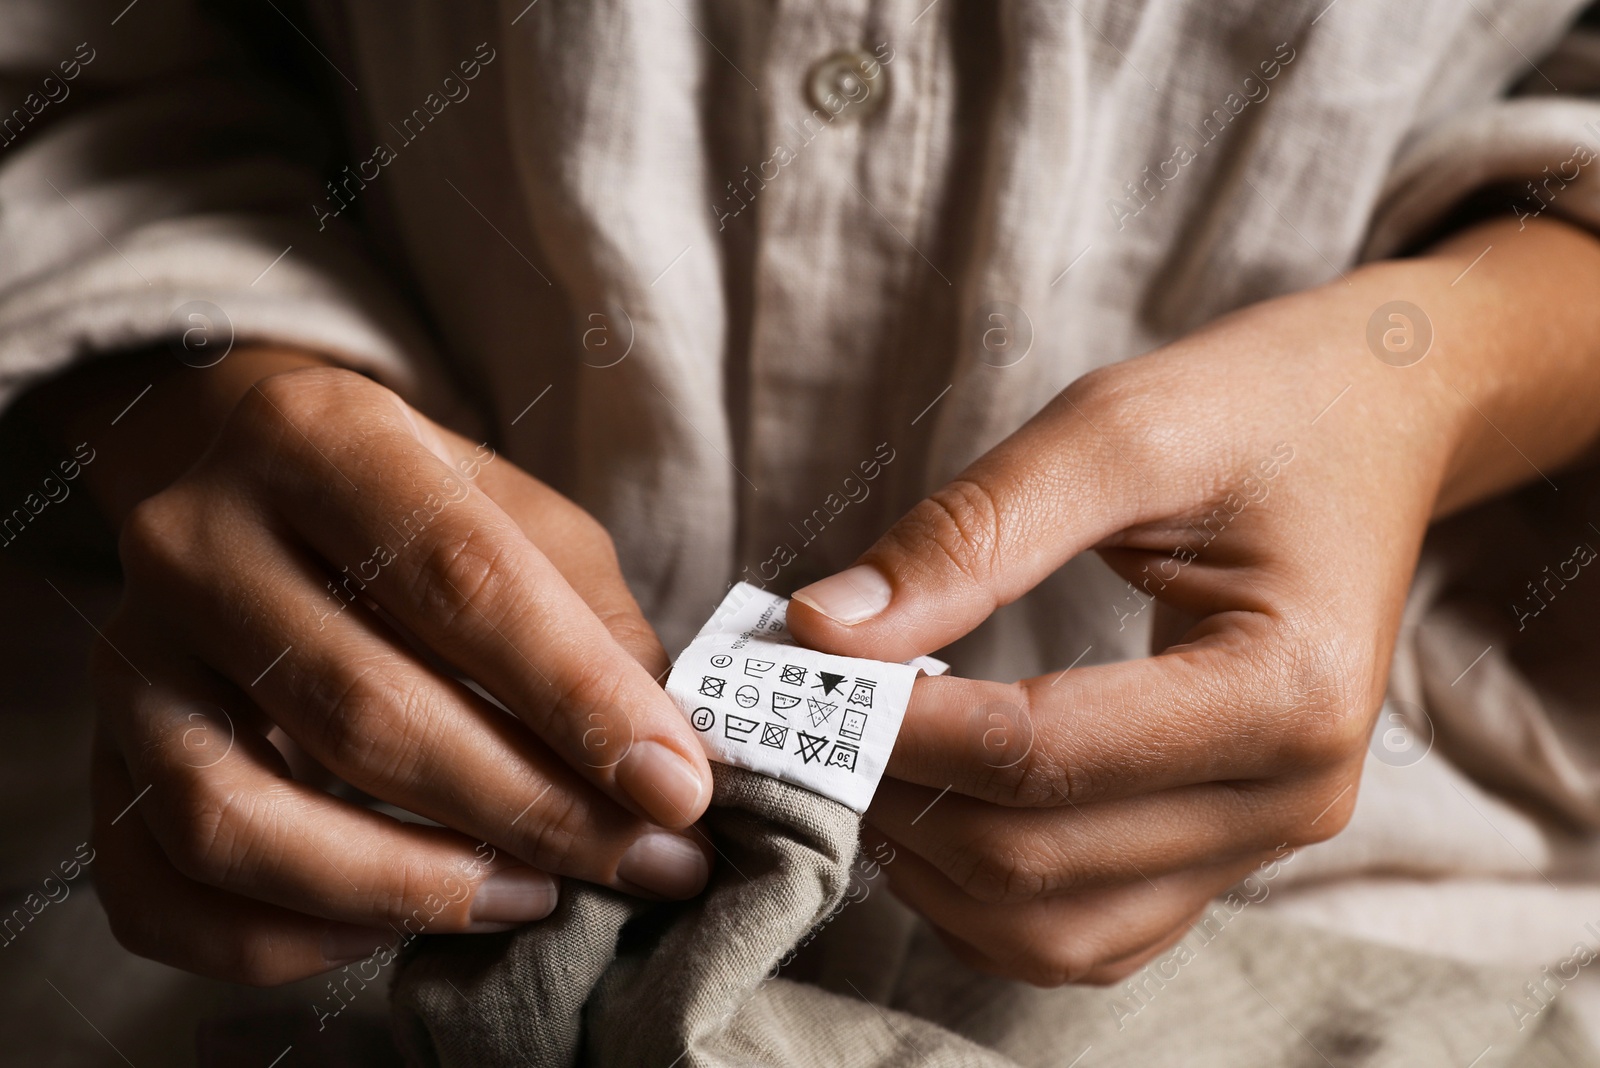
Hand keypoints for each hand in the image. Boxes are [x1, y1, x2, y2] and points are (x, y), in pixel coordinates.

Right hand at [62, 351, 712, 983]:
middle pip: (363, 708)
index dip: (578, 697)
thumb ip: (595, 628)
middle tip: (646, 861)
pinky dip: (286, 940)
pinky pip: (162, 892)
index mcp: (321, 438)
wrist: (253, 481)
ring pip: (241, 818)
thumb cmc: (418, 511)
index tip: (677, 786)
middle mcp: (198, 539)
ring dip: (409, 887)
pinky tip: (395, 925)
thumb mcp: (525, 521)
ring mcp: (130, 658)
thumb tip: (661, 768)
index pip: (461, 579)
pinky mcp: (99, 758)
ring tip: (533, 896)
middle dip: (531, 810)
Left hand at [788, 216, 1599, 984]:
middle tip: (800, 718)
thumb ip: (971, 534)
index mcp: (1288, 691)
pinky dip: (983, 896)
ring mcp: (1263, 839)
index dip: (899, 728)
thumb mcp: (1118, 429)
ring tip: (850, 761)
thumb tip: (823, 628)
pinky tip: (924, 811)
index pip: (1042, 754)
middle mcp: (1292, 796)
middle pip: (1037, 859)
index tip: (798, 675)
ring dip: (927, 865)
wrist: (1375, 422)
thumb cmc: (1258, 409)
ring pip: (1053, 928)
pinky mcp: (1227, 847)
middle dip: (894, 798)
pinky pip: (1086, 930)